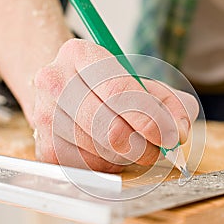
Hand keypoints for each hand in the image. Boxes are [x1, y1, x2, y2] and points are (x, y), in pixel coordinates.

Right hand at [32, 39, 198, 172]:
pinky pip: (89, 169)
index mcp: (80, 54)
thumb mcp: (142, 84)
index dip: (150, 120)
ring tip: (130, 145)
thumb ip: (170, 102)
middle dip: (144, 147)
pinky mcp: (44, 148)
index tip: (170, 137)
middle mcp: (55, 82)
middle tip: (156, 148)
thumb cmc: (106, 88)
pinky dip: (108, 166)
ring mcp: (45, 116)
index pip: (119, 92)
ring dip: (127, 157)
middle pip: (110, 130)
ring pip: (102, 153)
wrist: (64, 92)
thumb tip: (179, 132)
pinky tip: (107, 152)